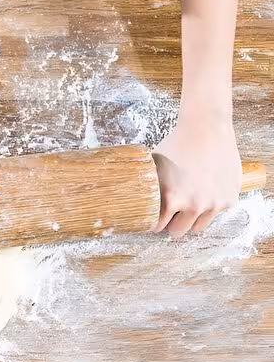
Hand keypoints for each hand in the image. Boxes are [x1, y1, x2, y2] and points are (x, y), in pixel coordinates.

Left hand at [152, 106, 240, 237]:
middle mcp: (194, 205)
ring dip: (191, 219)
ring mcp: (214, 204)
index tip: (153, 222)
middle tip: (170, 215)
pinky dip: (210, 207)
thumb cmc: (176, 145)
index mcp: (172, 199)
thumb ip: (148, 188)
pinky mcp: (229, 199)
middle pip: (178, 232)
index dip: (154, 224)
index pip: (158, 226)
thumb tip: (131, 200)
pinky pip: (216, 213)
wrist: (206, 129)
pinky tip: (204, 191)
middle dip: (172, 225)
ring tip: (187, 204)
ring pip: (198, 226)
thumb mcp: (154, 167)